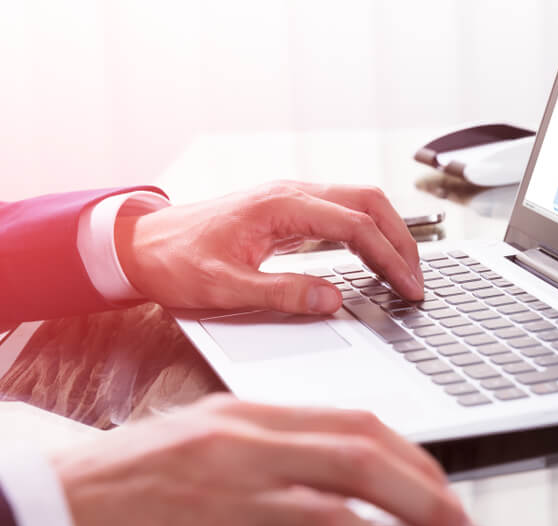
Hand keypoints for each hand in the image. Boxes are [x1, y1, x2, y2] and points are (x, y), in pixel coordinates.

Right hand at [52, 395, 489, 525]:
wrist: (44, 516)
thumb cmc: (125, 486)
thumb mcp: (204, 445)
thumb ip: (273, 454)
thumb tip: (344, 483)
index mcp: (250, 416)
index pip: (357, 425)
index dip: (414, 460)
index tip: (443, 490)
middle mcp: (249, 448)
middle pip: (366, 463)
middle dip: (432, 503)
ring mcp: (233, 498)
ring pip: (346, 517)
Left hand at [114, 182, 424, 313]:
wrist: (140, 244)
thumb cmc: (175, 262)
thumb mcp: (224, 287)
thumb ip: (281, 293)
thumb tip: (333, 299)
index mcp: (280, 206)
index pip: (354, 225)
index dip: (389, 257)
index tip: (408, 288)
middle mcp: (291, 194)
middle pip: (369, 202)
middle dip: (402, 240)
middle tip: (418, 281)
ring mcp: (292, 199)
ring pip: (360, 203)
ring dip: (389, 234)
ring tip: (405, 273)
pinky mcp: (290, 212)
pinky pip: (343, 213)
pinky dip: (370, 234)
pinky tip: (375, 261)